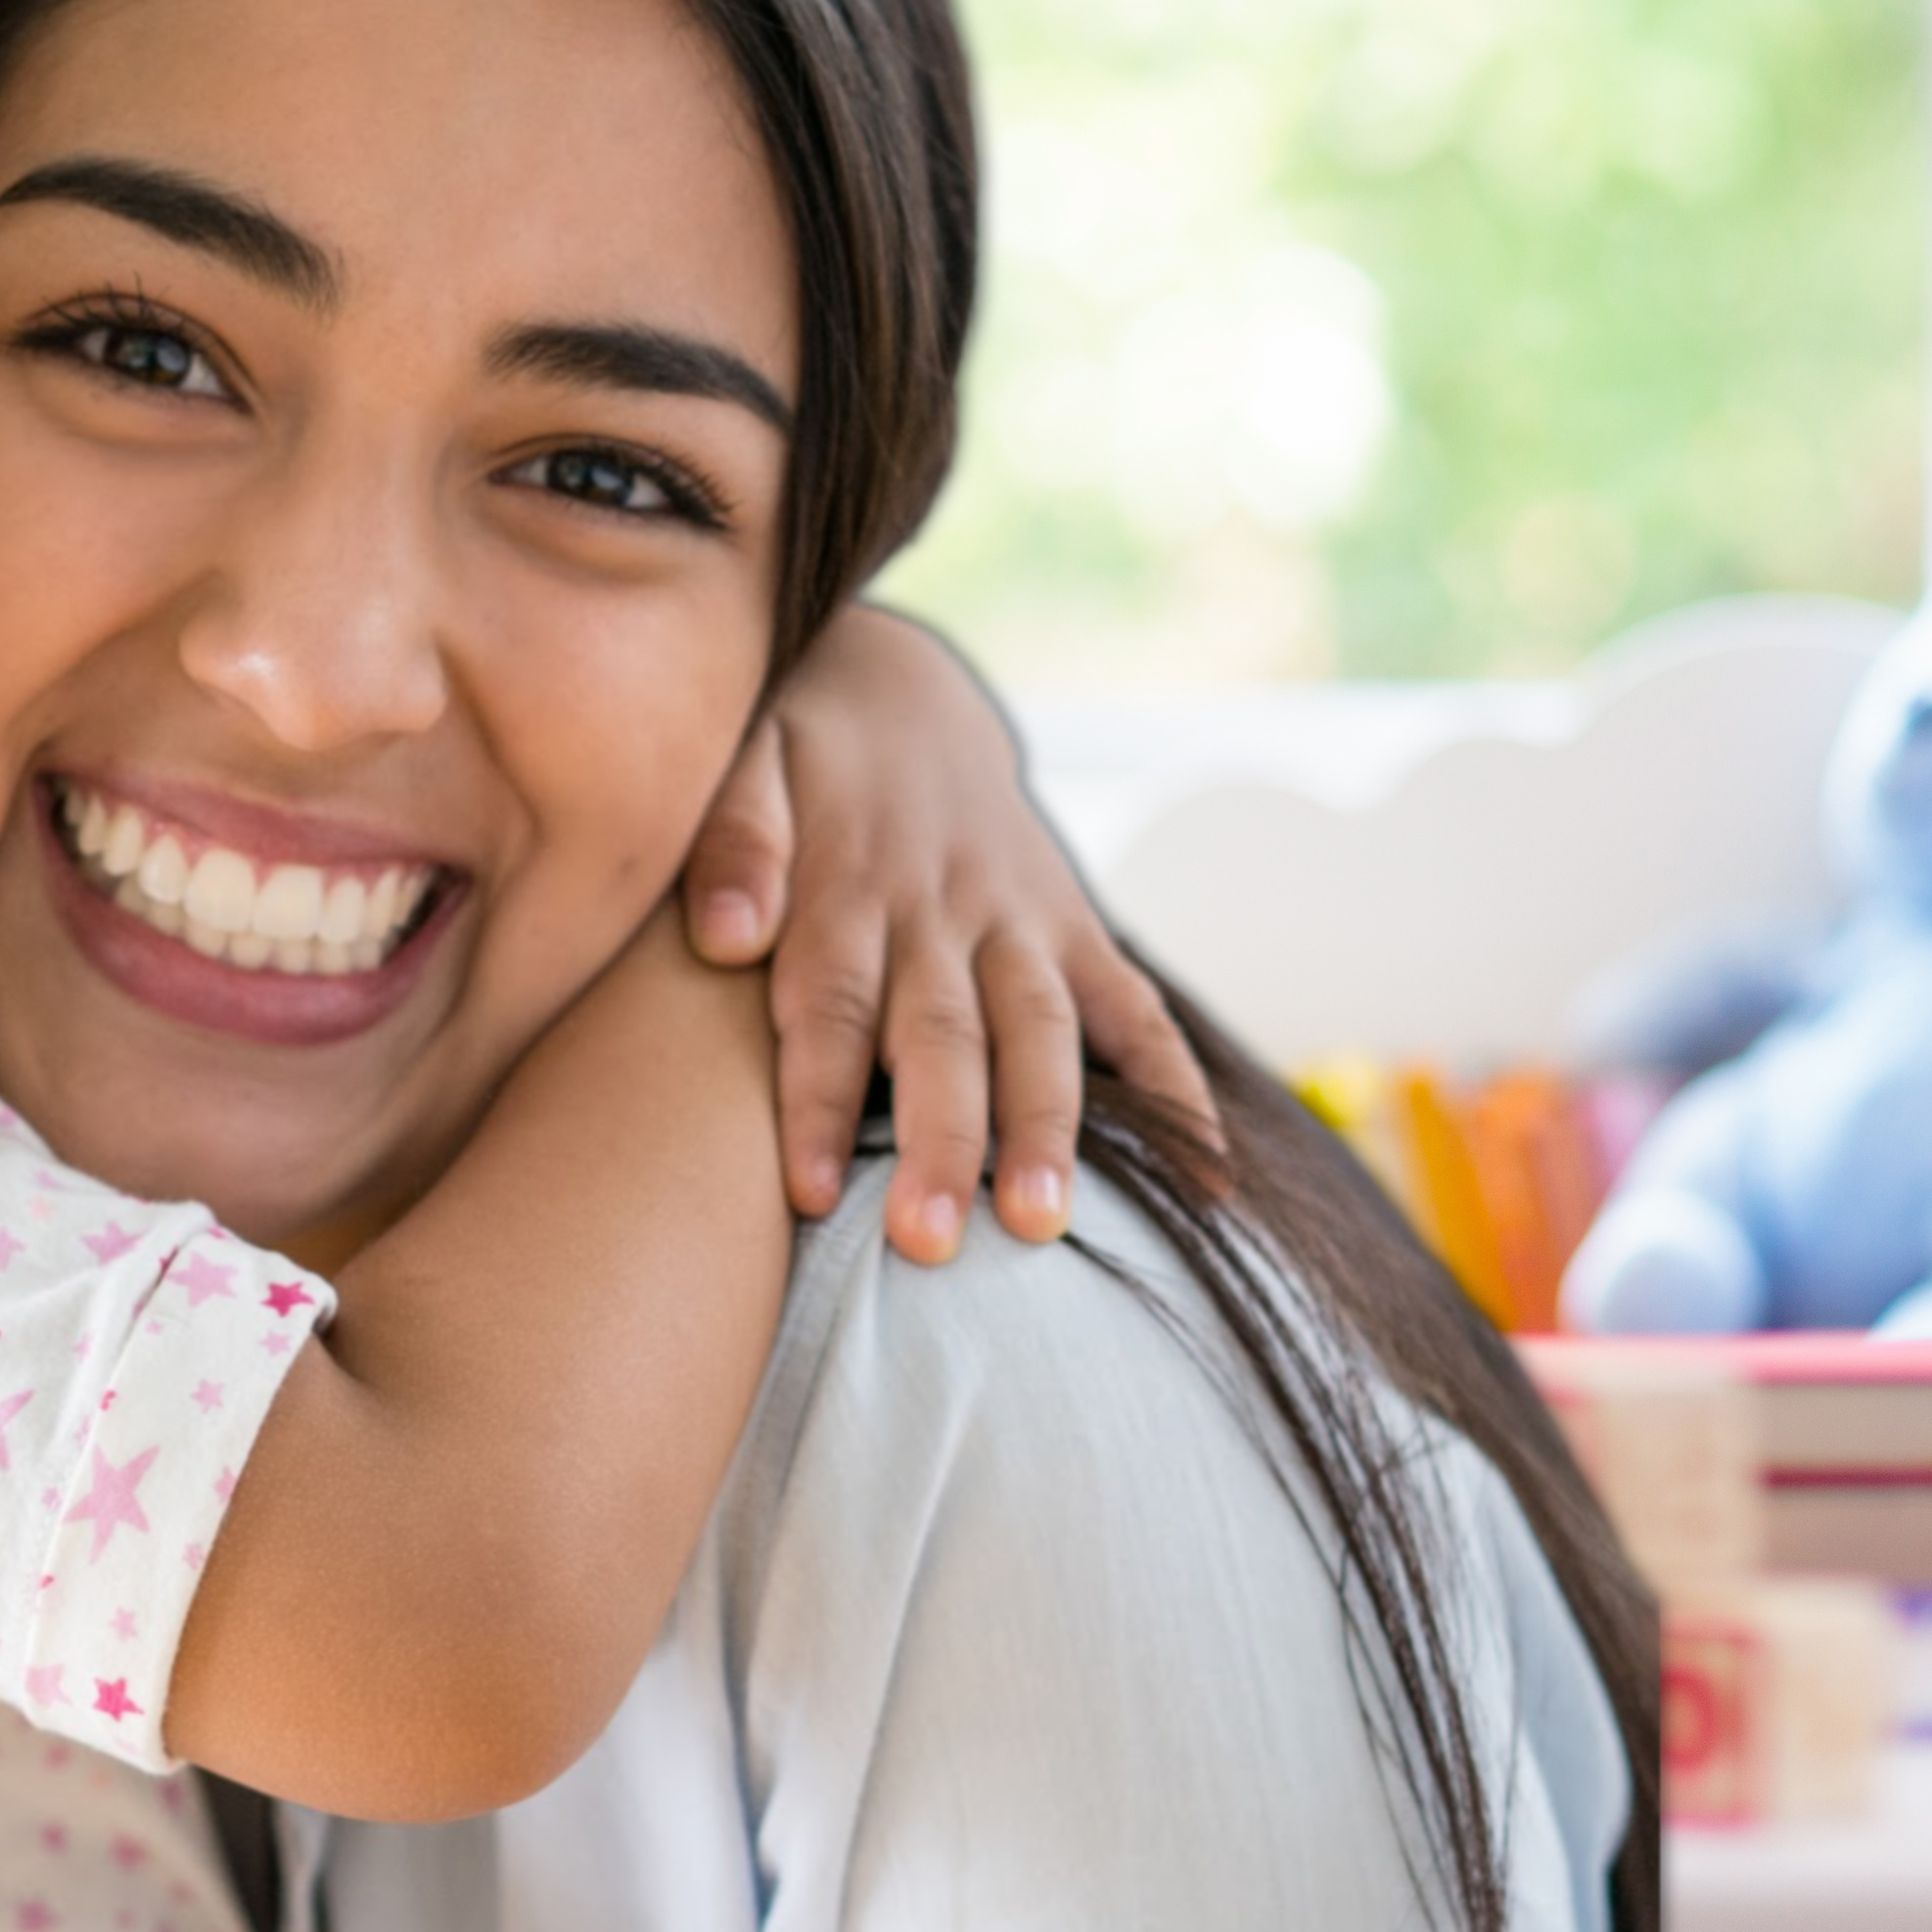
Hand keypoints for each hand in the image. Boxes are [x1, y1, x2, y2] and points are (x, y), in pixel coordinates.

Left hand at [678, 605, 1212, 1264]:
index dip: (821, 1099)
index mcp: (848, 884)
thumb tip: (725, 935)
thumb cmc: (793, 752)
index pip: (831, 1004)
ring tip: (1044, 1223)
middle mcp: (941, 910)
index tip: (809, 1193)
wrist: (896, 689)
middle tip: (926, 1242)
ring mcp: (1020, 920)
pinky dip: (1174, 1088)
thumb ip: (732, 842)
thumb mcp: (743, 760)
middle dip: (940, 1140)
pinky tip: (1207, 1180)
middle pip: (941, 1037)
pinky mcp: (1075, 927)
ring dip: (1045, 1128)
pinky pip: (1135, 1010)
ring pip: (1038, 1032)